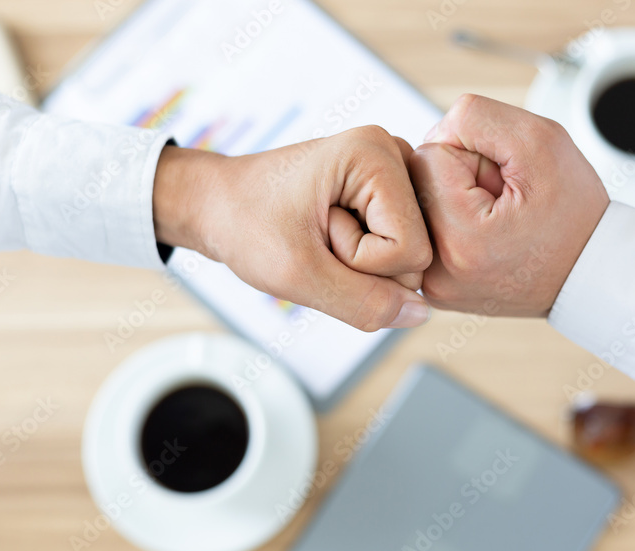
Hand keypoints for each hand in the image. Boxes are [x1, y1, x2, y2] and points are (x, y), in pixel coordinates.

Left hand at [153, 126, 431, 331]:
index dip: (360, 264)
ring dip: (361, 264)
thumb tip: (419, 314)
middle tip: (315, 236)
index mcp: (375, 152)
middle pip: (418, 255)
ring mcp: (395, 172)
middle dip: (362, 265)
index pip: (411, 251)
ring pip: (409, 258)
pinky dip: (362, 259)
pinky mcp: (388, 193)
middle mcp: (395, 153)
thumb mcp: (298, 274)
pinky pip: (398, 252)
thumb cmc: (244, 225)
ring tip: (319, 234)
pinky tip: (331, 236)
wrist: (215, 204)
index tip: (314, 234)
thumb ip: (363, 302)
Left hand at [410, 95, 609, 316]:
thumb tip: (432, 134)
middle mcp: (438, 273)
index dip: (472, 156)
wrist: (590, 272)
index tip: (506, 185)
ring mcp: (432, 285)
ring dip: (454, 199)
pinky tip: (484, 235)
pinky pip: (426, 230)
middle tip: (503, 203)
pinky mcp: (433, 286)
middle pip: (416, 181)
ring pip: (418, 204)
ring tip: (495, 220)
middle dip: (459, 178)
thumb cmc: (573, 212)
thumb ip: (474, 118)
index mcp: (462, 241)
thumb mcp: (540, 140)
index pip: (428, 154)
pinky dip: (451, 222)